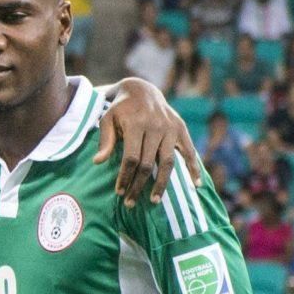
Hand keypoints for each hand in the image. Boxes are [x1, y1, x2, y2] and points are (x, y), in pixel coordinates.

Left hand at [93, 80, 204, 205]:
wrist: (141, 90)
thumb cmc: (120, 109)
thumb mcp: (107, 119)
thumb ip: (105, 140)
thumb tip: (97, 162)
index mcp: (136, 124)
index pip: (131, 158)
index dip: (125, 177)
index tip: (119, 192)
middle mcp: (156, 126)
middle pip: (148, 163)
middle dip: (138, 185)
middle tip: (130, 203)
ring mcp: (170, 128)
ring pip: (167, 162)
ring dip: (161, 183)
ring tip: (154, 201)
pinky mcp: (181, 129)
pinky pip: (189, 151)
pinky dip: (194, 168)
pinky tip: (196, 185)